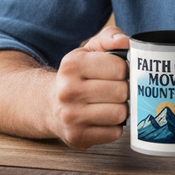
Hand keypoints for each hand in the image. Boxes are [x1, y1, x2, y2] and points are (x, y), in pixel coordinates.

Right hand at [48, 25, 129, 149]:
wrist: (49, 106)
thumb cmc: (76, 76)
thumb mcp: (88, 51)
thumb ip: (108, 38)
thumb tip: (125, 41)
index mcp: (72, 65)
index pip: (119, 68)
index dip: (125, 70)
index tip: (119, 73)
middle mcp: (67, 90)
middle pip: (121, 92)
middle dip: (124, 91)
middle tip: (117, 90)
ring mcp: (71, 116)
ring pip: (120, 114)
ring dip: (122, 110)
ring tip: (112, 104)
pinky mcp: (77, 137)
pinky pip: (114, 133)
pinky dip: (114, 127)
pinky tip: (105, 119)